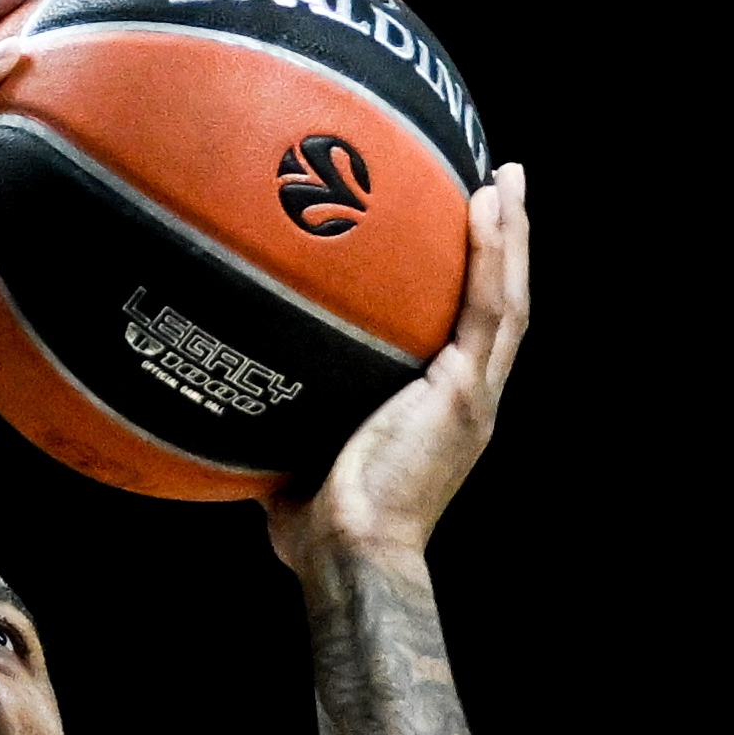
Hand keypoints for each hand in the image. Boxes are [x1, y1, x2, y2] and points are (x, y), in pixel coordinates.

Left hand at [268, 164, 530, 573]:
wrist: (349, 556)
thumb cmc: (318, 526)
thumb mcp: (299, 448)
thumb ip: (284, 406)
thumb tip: (222, 375)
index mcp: (439, 411)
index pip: (466, 332)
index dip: (473, 280)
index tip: (464, 228)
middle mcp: (467, 398)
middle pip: (500, 305)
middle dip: (506, 244)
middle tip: (501, 184)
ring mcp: (472, 395)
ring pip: (507, 300)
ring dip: (512, 236)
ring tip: (506, 178)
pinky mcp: (466, 393)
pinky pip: (489, 310)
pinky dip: (494, 256)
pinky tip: (486, 205)